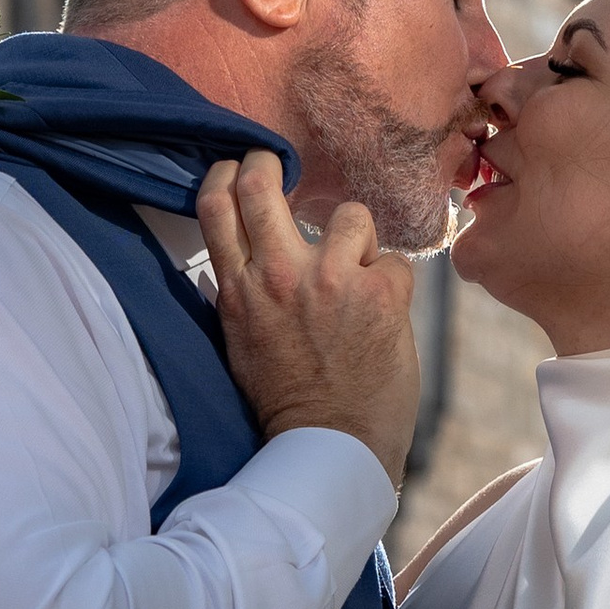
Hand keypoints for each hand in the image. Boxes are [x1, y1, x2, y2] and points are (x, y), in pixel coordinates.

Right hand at [197, 152, 419, 487]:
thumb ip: (240, 295)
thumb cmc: (286, 401)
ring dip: (358, 240)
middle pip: (262, 184)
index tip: (238, 167)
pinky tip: (384, 315)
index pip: (215, 206)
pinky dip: (392, 283)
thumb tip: (241, 259)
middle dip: (270, 163)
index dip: (226, 173)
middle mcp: (279, 275)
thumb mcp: (240, 342)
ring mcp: (331, 279)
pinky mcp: (379, 293)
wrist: (332, 445)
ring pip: (349, 214)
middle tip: (280, 165)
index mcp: (238, 291)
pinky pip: (394, 260)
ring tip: (358, 274)